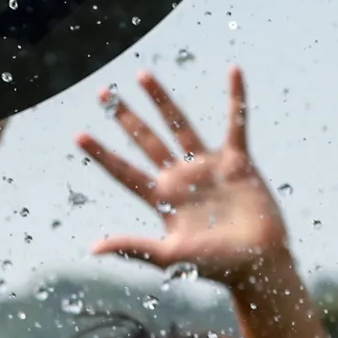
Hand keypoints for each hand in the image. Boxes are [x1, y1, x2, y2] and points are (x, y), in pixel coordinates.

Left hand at [81, 69, 295, 297]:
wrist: (259, 264)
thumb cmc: (217, 266)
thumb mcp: (170, 256)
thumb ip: (132, 246)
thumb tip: (93, 248)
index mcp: (162, 199)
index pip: (124, 171)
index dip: (102, 154)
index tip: (78, 135)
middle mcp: (180, 178)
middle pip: (146, 140)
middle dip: (125, 117)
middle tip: (105, 93)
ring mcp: (207, 167)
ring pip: (179, 125)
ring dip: (162, 101)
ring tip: (142, 76)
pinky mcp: (237, 162)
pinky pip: (236, 123)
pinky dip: (237, 98)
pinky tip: (233, 72)